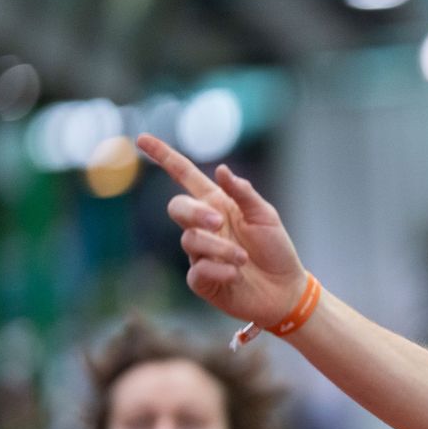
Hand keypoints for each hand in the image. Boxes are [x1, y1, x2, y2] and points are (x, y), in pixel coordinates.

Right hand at [136, 133, 308, 326]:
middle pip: (177, 207)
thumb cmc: (276, 250)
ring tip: (243, 259)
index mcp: (217, 204)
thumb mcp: (265, 216)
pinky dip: (218, 269)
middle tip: (219, 223)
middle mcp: (204, 227)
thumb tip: (221, 169)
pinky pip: (197, 270)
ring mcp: (200, 253)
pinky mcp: (201, 279)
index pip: (183, 176)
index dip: (164, 157)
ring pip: (190, 241)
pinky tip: (235, 274)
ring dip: (219, 248)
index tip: (142, 139)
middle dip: (195, 213)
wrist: (285, 290)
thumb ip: (243, 193)